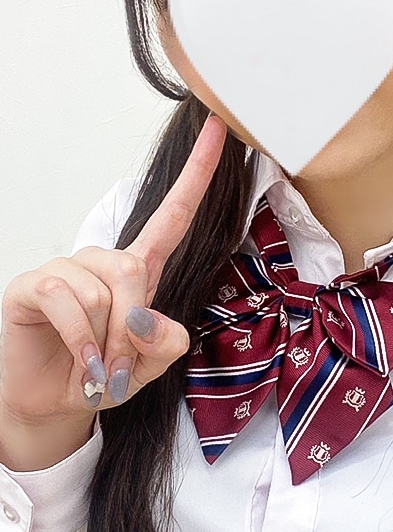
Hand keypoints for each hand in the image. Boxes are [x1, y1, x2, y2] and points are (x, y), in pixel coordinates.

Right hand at [0, 114, 227, 424]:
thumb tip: (143, 317)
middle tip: (120, 368)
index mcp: (140, 270)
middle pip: (133, 271)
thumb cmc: (104, 375)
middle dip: (131, 329)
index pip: (174, 215)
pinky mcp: (33, 286)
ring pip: (101, 292)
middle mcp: (103, 261)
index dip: (198, 174)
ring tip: (96, 367)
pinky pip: (65, 300)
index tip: (220, 128)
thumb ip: (164, 342)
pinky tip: (81, 363)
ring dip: (104, 343)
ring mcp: (66, 270)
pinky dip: (80, 341)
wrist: (54, 403)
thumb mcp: (149, 365)